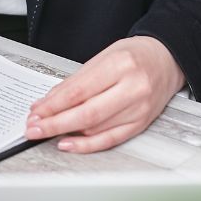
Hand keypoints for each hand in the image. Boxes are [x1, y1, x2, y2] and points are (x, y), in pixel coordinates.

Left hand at [25, 35, 184, 152]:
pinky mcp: (141, 124)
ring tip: (46, 132)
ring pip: (96, 128)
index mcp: (120, 65)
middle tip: (33, 128)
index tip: (36, 111)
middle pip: (87, 113)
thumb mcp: (103, 56)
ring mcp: (139, 109)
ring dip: (66, 133)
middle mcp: (133, 88)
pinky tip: (69, 143)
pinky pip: (110, 139)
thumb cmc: (134, 55)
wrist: (167, 60)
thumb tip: (49, 101)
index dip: (53, 104)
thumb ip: (77, 80)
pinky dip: (87, 145)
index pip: (79, 91)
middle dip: (55, 123)